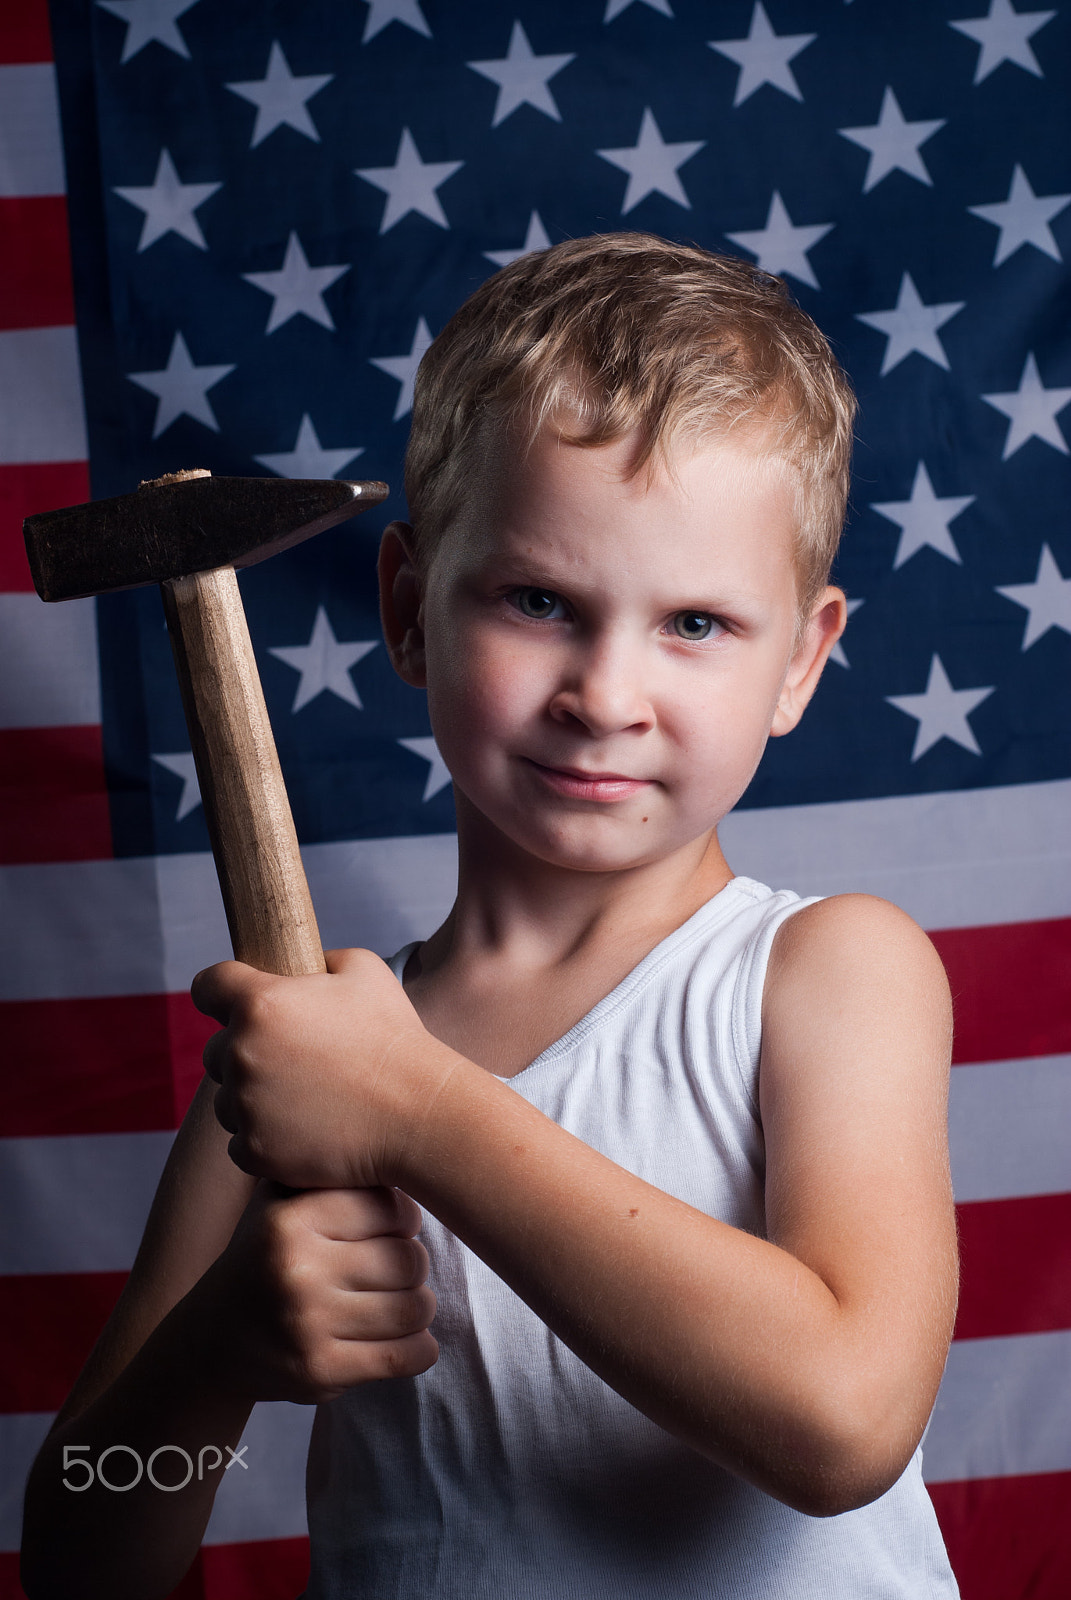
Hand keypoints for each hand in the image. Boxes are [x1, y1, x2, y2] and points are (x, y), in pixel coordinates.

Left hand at [193, 946, 452, 1188]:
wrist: (418, 1115)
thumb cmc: (395, 1039)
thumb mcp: (365, 971)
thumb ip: (321, 959)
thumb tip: (305, 966)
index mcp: (261, 1002)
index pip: (207, 985)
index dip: (219, 991)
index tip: (232, 1001)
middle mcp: (241, 1052)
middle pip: (214, 1050)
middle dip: (244, 1051)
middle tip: (293, 1061)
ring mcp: (245, 1106)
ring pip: (227, 1100)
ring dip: (254, 1098)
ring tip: (307, 1099)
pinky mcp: (254, 1151)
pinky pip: (242, 1142)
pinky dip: (267, 1138)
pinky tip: (307, 1130)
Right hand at [197, 1181, 437, 1403]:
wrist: (212, 1337)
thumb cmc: (265, 1256)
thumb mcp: (281, 1202)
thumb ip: (332, 1174)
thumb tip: (403, 1150)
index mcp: (291, 1219)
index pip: (390, 1208)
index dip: (406, 1217)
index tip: (399, 1227)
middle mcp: (297, 1269)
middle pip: (407, 1259)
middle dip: (415, 1264)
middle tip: (402, 1267)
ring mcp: (309, 1324)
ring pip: (413, 1308)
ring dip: (421, 1306)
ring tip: (407, 1300)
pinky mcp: (320, 1371)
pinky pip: (403, 1356)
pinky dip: (421, 1348)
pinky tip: (413, 1340)